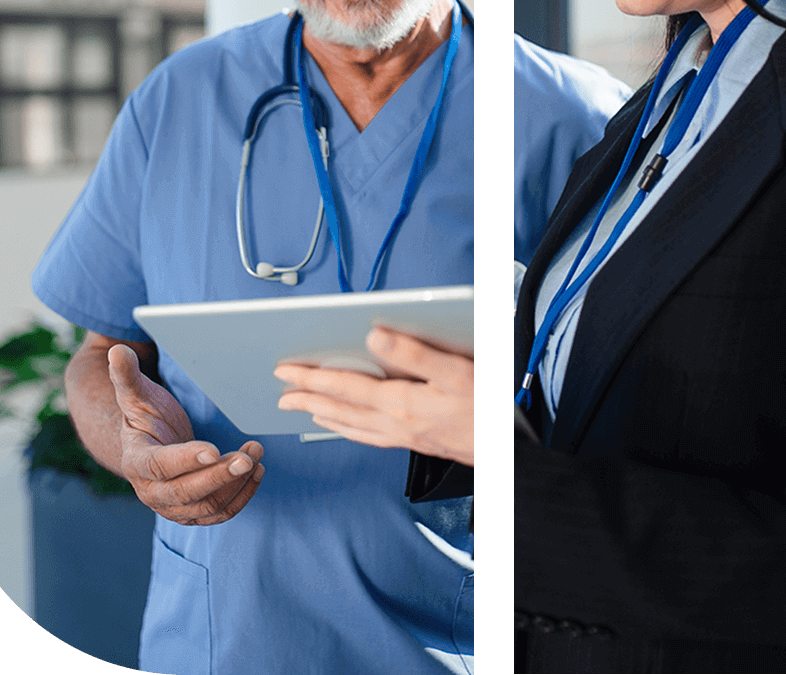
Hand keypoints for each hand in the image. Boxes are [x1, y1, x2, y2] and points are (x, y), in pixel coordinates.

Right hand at [108, 344, 264, 524]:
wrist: (148, 446)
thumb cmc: (145, 417)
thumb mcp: (136, 395)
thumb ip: (126, 376)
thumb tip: (117, 350)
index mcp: (137, 460)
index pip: (160, 465)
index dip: (186, 459)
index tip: (213, 449)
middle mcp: (151, 490)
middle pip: (186, 492)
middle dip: (219, 476)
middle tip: (247, 457)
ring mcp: (172, 505)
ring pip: (206, 505)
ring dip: (235, 484)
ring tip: (256, 457)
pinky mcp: (192, 511)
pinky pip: (218, 514)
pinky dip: (240, 497)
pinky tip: (256, 473)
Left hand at [275, 329, 473, 465]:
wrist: (504, 449)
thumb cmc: (484, 408)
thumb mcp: (454, 371)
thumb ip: (413, 352)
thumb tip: (374, 336)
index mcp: (400, 402)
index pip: (345, 386)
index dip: (313, 377)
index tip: (286, 370)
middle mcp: (394, 423)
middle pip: (340, 409)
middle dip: (308, 399)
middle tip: (281, 394)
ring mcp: (402, 435)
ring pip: (351, 426)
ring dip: (323, 416)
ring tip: (303, 410)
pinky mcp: (412, 442)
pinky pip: (368, 437)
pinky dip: (348, 431)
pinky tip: (345, 428)